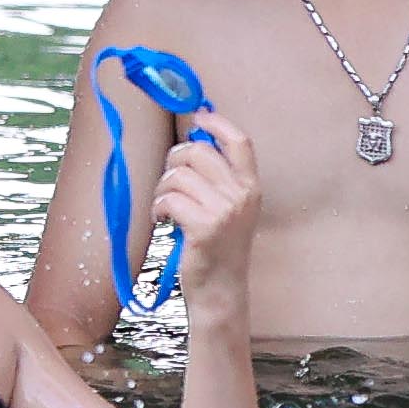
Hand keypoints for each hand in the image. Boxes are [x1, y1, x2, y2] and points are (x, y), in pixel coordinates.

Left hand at [149, 96, 259, 307]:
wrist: (221, 290)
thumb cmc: (219, 248)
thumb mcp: (231, 209)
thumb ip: (219, 178)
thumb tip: (195, 140)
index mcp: (251, 186)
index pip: (239, 141)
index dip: (217, 123)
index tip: (198, 117)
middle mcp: (241, 195)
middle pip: (199, 151)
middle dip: (174, 160)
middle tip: (169, 181)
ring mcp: (224, 210)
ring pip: (178, 174)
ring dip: (162, 187)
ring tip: (164, 206)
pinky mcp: (203, 226)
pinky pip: (169, 198)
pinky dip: (158, 207)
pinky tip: (162, 220)